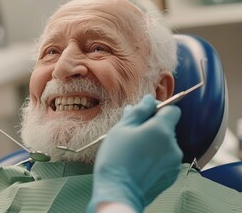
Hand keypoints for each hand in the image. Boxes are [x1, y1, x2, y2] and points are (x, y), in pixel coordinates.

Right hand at [88, 94, 181, 212]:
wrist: (118, 192)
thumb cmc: (116, 158)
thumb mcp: (121, 129)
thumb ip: (138, 111)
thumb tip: (148, 99)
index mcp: (162, 130)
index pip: (172, 109)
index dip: (159, 107)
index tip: (144, 112)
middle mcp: (173, 144)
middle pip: (167, 127)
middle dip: (152, 127)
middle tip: (131, 134)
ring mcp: (174, 162)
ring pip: (165, 143)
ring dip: (153, 143)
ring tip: (133, 151)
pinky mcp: (172, 175)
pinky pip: (165, 159)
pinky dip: (155, 158)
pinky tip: (139, 164)